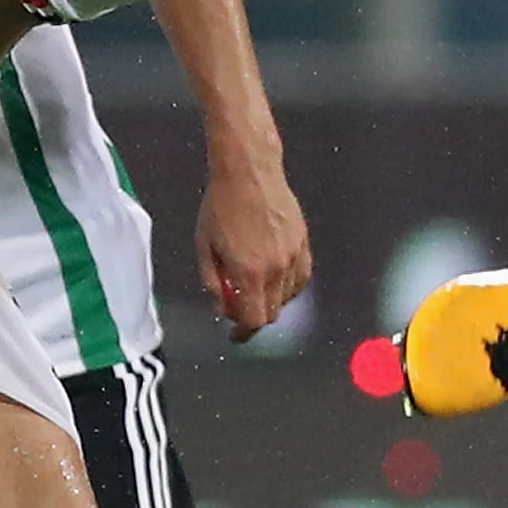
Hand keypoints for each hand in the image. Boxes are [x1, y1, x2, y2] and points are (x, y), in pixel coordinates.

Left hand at [197, 161, 312, 342]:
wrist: (248, 172)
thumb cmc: (220, 206)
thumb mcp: (204, 248)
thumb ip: (213, 283)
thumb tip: (222, 310)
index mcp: (248, 272)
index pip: (253, 320)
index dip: (243, 332)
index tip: (234, 335)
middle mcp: (275, 268)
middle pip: (271, 313)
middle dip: (253, 316)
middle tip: (237, 308)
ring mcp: (293, 255)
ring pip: (288, 297)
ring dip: (270, 300)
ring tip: (251, 286)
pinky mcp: (303, 242)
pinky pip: (301, 277)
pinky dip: (288, 285)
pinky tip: (273, 277)